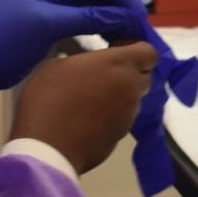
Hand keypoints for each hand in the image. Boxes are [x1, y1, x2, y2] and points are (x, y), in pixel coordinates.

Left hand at [0, 0, 146, 101]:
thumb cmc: (5, 38)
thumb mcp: (46, 24)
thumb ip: (86, 16)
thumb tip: (125, 16)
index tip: (135, 15)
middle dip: (121, 5)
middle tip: (136, 32)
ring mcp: (57, 8)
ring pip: (96, 5)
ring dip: (114, 18)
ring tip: (127, 40)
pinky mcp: (56, 27)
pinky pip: (87, 21)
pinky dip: (102, 30)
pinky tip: (111, 46)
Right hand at [10, 42, 157, 174]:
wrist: (48, 148)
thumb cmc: (49, 97)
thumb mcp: (58, 65)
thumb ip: (84, 62)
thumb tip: (89, 68)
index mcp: (118, 64)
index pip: (149, 52)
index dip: (135, 49)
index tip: (115, 49)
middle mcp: (130, 89)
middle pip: (143, 76)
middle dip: (129, 73)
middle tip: (104, 73)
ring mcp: (128, 116)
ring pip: (133, 100)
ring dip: (119, 96)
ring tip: (91, 99)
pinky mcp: (120, 138)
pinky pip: (121, 120)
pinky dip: (110, 116)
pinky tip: (87, 120)